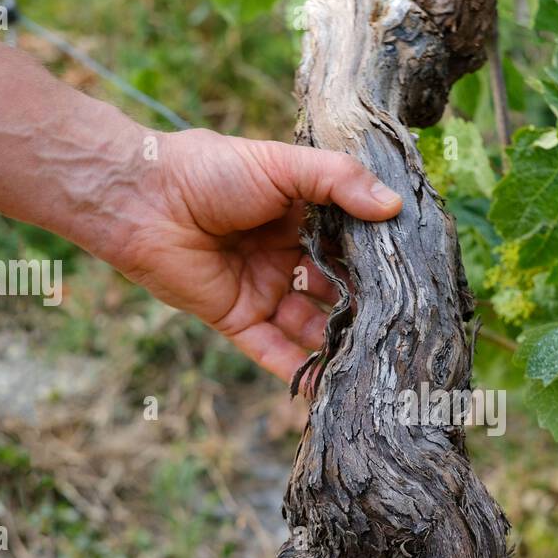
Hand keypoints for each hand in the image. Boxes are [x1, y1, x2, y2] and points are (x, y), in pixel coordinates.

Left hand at [113, 129, 401, 382]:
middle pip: (333, 289)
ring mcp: (261, 289)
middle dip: (365, 308)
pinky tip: (330, 392)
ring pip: (308, 325)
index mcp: (297, 215)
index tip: (416, 278)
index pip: (348, 243)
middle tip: (406, 328)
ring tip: (378, 364)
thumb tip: (394, 207)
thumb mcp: (283, 166)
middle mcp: (283, 255)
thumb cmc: (209, 169)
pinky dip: (299, 372)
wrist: (141, 198)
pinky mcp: (236, 319)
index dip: (377, 260)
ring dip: (338, 344)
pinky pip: (272, 351)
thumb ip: (339, 182)